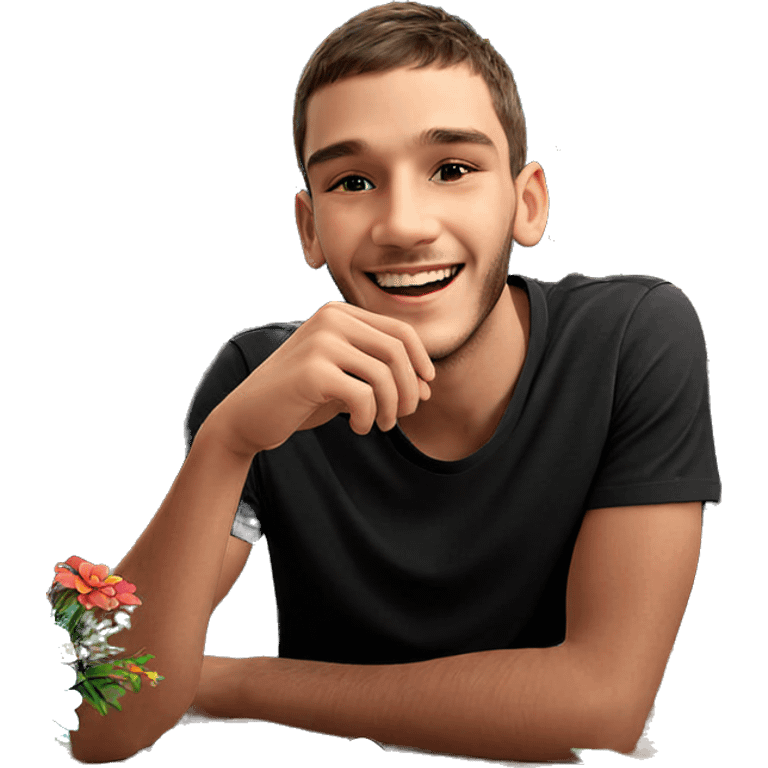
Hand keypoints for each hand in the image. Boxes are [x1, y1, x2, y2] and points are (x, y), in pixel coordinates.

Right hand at [205, 302, 434, 457]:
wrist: (248, 416)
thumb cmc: (302, 397)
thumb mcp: (347, 380)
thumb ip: (384, 377)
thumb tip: (427, 388)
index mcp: (338, 313)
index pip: (399, 330)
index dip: (421, 360)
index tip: (424, 388)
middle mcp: (330, 319)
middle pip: (397, 351)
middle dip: (409, 388)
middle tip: (404, 414)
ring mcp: (320, 342)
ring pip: (384, 374)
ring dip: (392, 407)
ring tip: (381, 424)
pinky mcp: (313, 371)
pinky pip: (364, 396)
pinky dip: (369, 417)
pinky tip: (359, 427)